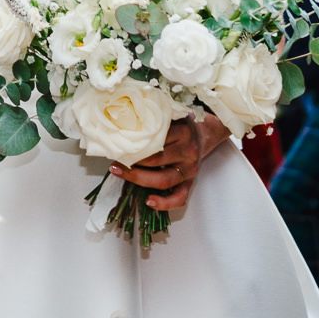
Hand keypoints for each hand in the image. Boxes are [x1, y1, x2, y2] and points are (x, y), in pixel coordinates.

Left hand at [112, 115, 228, 214]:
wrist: (203, 134)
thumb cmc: (180, 125)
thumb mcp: (170, 115)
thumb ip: (154, 119)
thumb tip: (122, 123)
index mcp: (182, 131)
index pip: (155, 140)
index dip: (135, 144)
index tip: (118, 145)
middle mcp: (188, 151)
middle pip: (156, 161)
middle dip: (132, 162)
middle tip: (115, 161)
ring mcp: (190, 169)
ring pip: (163, 179)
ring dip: (139, 179)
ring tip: (120, 173)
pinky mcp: (191, 182)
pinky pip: (180, 197)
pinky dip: (164, 203)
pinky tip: (149, 201)